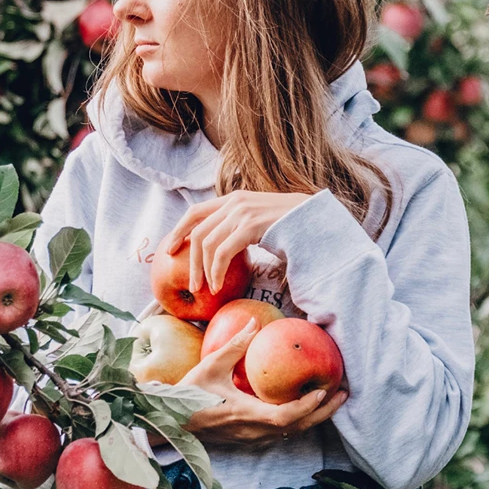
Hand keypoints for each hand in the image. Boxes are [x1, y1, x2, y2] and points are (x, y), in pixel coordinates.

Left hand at [157, 190, 311, 294]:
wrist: (317, 219)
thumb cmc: (292, 226)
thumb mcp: (259, 221)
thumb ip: (239, 227)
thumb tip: (221, 248)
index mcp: (233, 199)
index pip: (195, 211)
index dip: (180, 230)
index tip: (171, 249)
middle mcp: (233, 202)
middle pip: (197, 232)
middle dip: (189, 260)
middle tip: (191, 284)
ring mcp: (241, 212)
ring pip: (206, 244)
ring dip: (203, 271)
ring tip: (207, 289)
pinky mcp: (249, 226)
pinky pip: (222, 252)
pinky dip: (216, 271)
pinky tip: (219, 285)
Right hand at [176, 318, 347, 445]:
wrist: (173, 420)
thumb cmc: (189, 393)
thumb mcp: (211, 365)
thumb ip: (236, 345)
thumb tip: (256, 322)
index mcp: (245, 414)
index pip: (285, 416)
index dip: (306, 406)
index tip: (322, 390)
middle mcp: (254, 430)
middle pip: (298, 427)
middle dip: (323, 412)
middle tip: (342, 393)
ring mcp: (253, 437)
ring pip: (292, 432)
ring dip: (314, 417)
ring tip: (330, 398)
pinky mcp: (250, 438)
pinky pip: (282, 432)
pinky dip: (299, 420)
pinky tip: (305, 406)